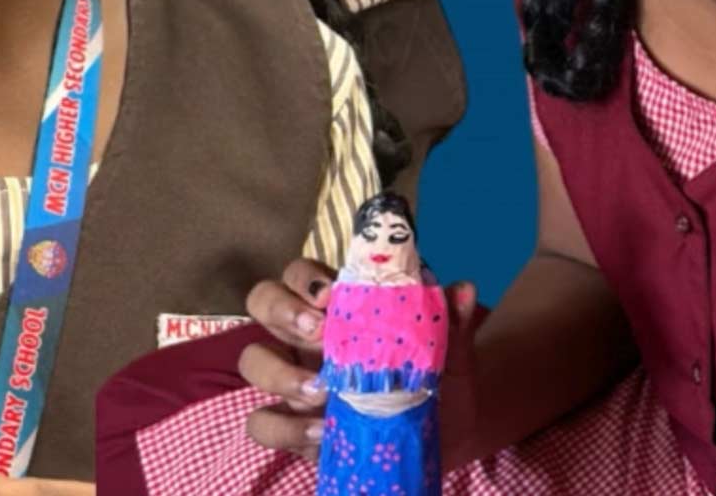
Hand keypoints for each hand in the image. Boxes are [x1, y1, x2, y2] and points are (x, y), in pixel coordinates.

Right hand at [239, 260, 482, 462]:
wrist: (443, 441)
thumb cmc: (436, 385)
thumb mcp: (449, 357)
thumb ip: (451, 325)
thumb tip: (463, 289)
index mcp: (333, 309)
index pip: (300, 275)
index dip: (306, 277)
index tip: (331, 294)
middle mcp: (302, 338)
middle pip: (263, 302)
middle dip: (282, 310)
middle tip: (318, 331)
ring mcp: (291, 382)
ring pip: (252, 361)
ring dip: (279, 372)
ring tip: (321, 392)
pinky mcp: (292, 427)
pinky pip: (262, 422)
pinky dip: (286, 428)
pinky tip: (320, 433)